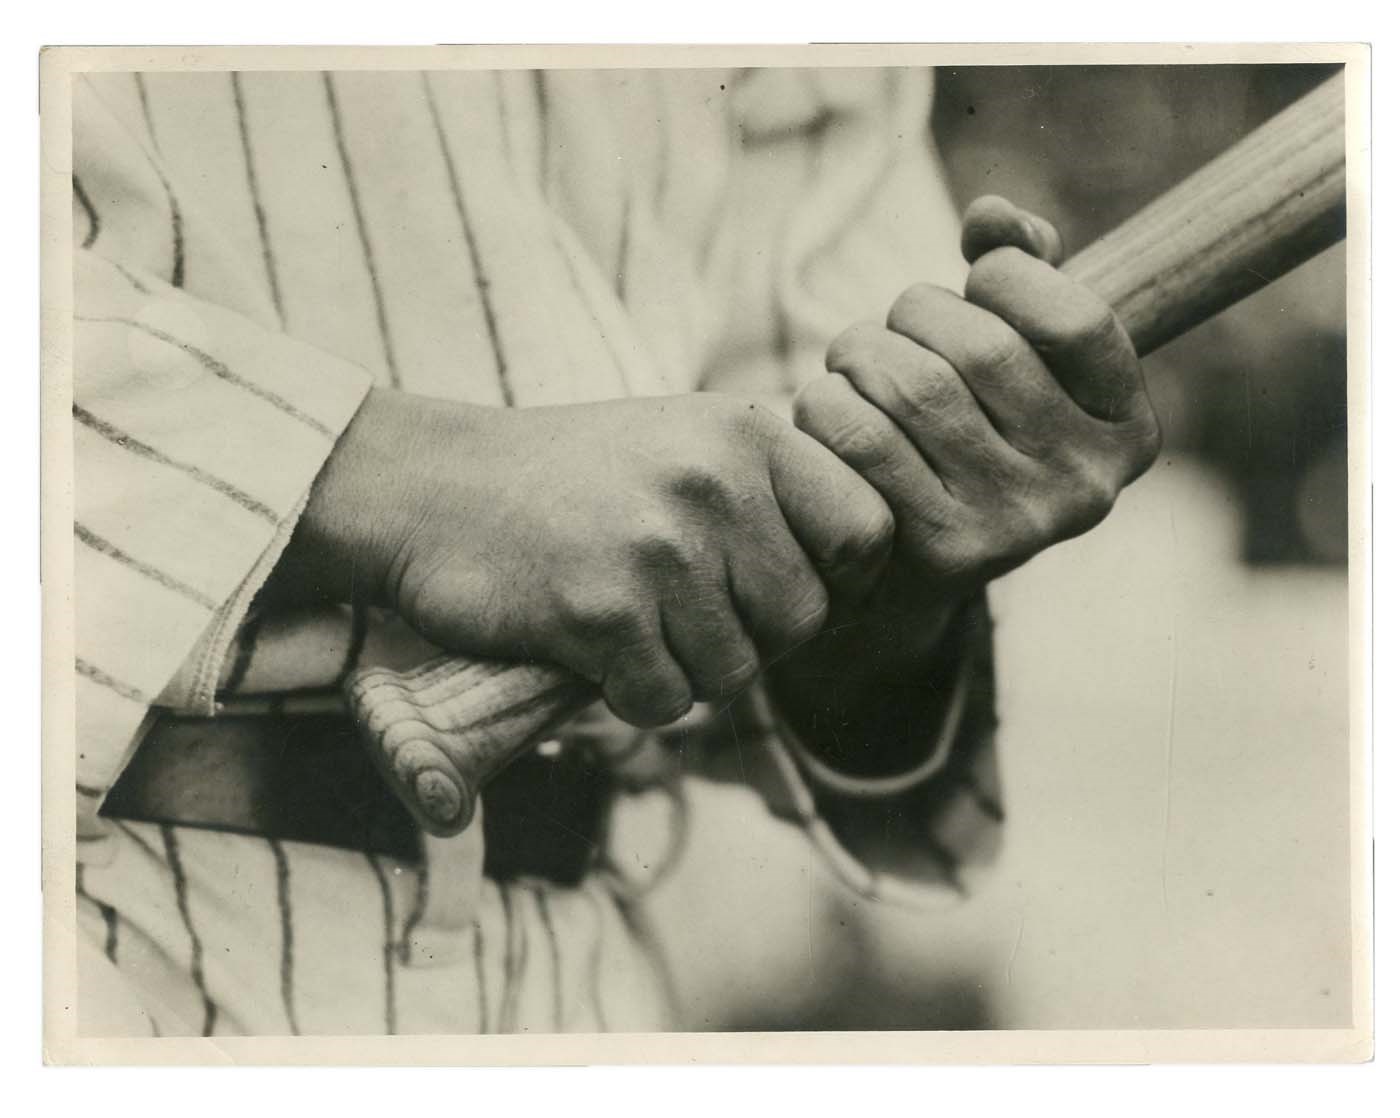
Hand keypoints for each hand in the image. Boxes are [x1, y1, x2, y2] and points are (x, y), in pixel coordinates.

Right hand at [275, 389, 892, 727]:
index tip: (781, 586)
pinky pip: (665, 701)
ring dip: (683, 670)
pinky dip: (628, 693)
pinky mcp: (602, 610)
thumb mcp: (685, 441)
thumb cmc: (569, 478)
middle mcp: (715, 483)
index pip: (868, 533)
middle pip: (804, 621)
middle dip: (752, 639)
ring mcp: (660, 547)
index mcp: (747, 434)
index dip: (840, 581)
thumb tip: (865, 574)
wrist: (432, 485)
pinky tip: (588, 646)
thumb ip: (773, 489)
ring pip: (736, 673)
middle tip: (684, 616)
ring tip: (627, 620)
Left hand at [795, 194, 1160, 612]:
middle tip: (888, 327)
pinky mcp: (938, 555)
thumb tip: (993, 218)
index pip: (1078, 318)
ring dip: (859, 352)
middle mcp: (1087, 489)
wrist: (905, 562)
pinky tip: (829, 411)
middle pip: (982, 350)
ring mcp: (1017, 529)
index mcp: (1127, 432)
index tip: (975, 283)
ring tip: (853, 363)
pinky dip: (827, 406)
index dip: (1008, 276)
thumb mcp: (1013, 350)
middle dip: (913, 312)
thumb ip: (1018, 267)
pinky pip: (861, 440)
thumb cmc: (961, 427)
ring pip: (912, 387)